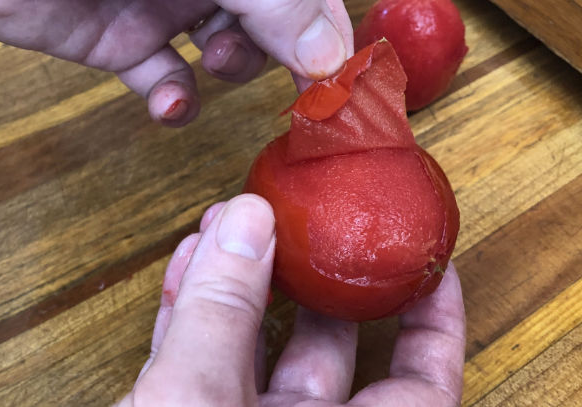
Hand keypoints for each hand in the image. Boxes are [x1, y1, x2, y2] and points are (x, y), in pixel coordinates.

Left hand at [0, 0, 352, 125]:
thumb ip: (272, 1)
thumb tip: (330, 57)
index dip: (325, 31)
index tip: (335, 79)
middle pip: (272, 23)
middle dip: (277, 49)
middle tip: (279, 68)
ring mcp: (166, 3)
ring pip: (225, 51)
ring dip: (230, 69)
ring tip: (212, 62)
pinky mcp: (124, 42)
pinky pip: (163, 79)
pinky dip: (172, 99)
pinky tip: (168, 102)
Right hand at [116, 194, 465, 405]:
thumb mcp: (199, 402)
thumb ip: (223, 316)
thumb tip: (248, 222)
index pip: (424, 379)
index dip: (435, 317)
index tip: (431, 260)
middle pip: (328, 345)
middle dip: (309, 271)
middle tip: (305, 218)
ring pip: (253, 348)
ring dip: (239, 282)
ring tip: (230, 225)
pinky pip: (202, 362)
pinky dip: (193, 314)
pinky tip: (189, 264)